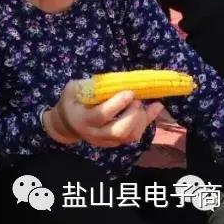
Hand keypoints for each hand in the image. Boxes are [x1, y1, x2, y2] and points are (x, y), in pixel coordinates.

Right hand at [48, 80, 163, 147]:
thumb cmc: (71, 102)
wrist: (67, 124)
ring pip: (130, 136)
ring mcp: (106, 141)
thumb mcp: (74, 89)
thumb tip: (115, 80)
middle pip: (120, 131)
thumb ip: (90, 86)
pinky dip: (146, 121)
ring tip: (142, 103)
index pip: (102, 115)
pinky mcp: (115, 142)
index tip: (129, 93)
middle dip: (133, 115)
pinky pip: (134, 135)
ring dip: (141, 119)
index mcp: (83, 119)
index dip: (118, 105)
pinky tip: (155, 107)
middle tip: (137, 100)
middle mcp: (95, 134)